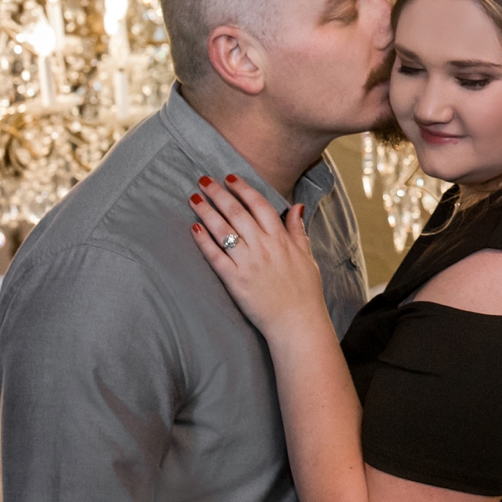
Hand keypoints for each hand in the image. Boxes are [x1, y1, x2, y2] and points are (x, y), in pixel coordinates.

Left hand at [188, 175, 326, 339]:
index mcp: (281, 240)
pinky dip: (203, 241)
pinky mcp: (235, 281)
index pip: (260, 205)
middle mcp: (264, 247)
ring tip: (194, 198)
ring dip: (207, 212)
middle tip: (203, 180)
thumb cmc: (305, 292)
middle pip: (237, 212)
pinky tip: (193, 228)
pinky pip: (215, 257)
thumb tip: (296, 206)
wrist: (297, 323)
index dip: (244, 189)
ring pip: (224, 230)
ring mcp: (248, 263)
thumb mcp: (307, 257)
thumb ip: (298, 231)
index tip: (230, 178)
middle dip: (219, 194)